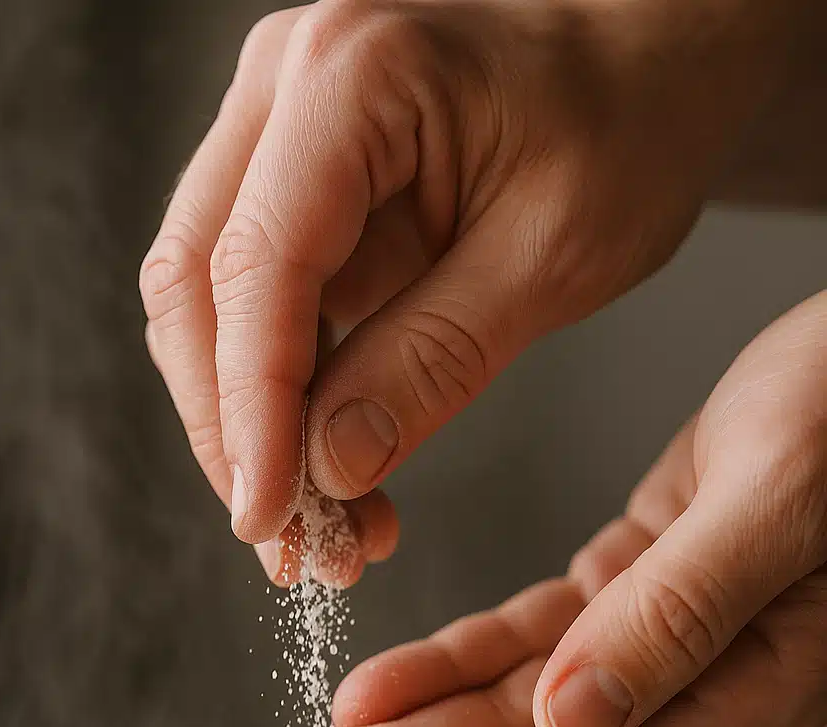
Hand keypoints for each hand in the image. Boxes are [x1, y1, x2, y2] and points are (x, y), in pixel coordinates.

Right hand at [141, 0, 796, 583]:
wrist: (651, 59)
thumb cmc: (628, 123)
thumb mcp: (552, 258)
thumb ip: (432, 362)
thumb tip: (327, 466)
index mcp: (352, 77)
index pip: (258, 268)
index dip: (251, 412)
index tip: (269, 516)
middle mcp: (285, 86)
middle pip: (198, 287)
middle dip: (235, 433)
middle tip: (294, 544)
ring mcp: (276, 129)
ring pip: (208, 304)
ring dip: (251, 428)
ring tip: (324, 528)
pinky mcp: (291, 183)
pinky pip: (256, 305)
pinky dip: (283, 399)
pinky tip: (331, 473)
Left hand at [272, 293, 826, 726]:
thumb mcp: (782, 495)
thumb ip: (682, 613)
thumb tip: (575, 723)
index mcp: (750, 690)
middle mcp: (700, 685)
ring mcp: (666, 640)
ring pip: (518, 704)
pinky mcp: (639, 585)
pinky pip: (531, 639)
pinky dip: (454, 659)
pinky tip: (384, 683)